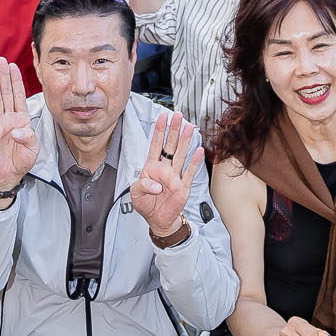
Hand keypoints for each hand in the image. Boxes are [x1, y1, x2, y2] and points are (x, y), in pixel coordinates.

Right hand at [0, 57, 38, 190]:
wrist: (9, 175)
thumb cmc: (22, 160)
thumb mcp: (33, 148)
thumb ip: (28, 136)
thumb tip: (16, 130)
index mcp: (21, 119)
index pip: (19, 95)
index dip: (16, 81)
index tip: (14, 66)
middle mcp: (9, 118)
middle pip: (6, 93)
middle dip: (4, 76)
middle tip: (1, 61)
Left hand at [130, 108, 199, 238]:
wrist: (157, 220)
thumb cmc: (146, 204)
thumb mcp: (136, 194)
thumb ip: (143, 186)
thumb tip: (157, 185)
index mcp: (151, 167)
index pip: (156, 144)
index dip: (159, 130)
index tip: (162, 117)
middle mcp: (164, 169)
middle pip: (170, 145)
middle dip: (174, 130)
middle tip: (178, 115)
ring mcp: (175, 176)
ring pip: (181, 155)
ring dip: (185, 141)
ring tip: (189, 128)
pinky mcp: (183, 187)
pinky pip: (189, 172)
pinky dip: (194, 162)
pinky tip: (198, 151)